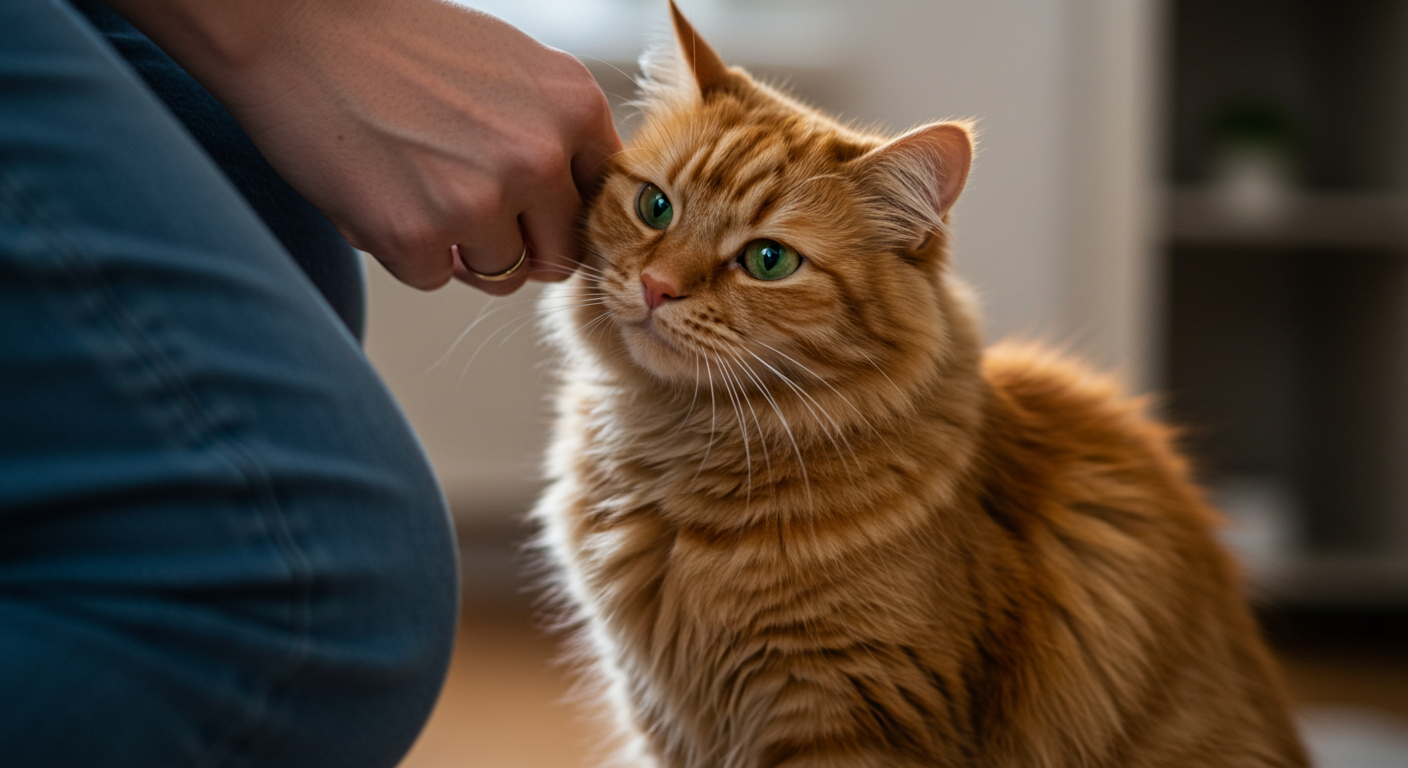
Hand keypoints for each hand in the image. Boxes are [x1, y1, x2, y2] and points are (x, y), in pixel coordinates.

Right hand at [107, 0, 622, 293]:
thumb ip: (558, 132)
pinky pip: (433, 277)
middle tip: (465, 204)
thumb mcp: (511, 68)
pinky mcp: (417, 236)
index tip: (530, 210)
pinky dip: (404, 250)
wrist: (294, 28)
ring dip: (461, 251)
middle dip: (517, 244)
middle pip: (558, 254)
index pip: (601, 203)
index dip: (560, 214)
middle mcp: (541, 155)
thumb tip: (583, 205)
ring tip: (417, 186)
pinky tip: (379, 191)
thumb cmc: (400, 45)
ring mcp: (480, 200)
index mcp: (576, 105)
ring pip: (501, 275)